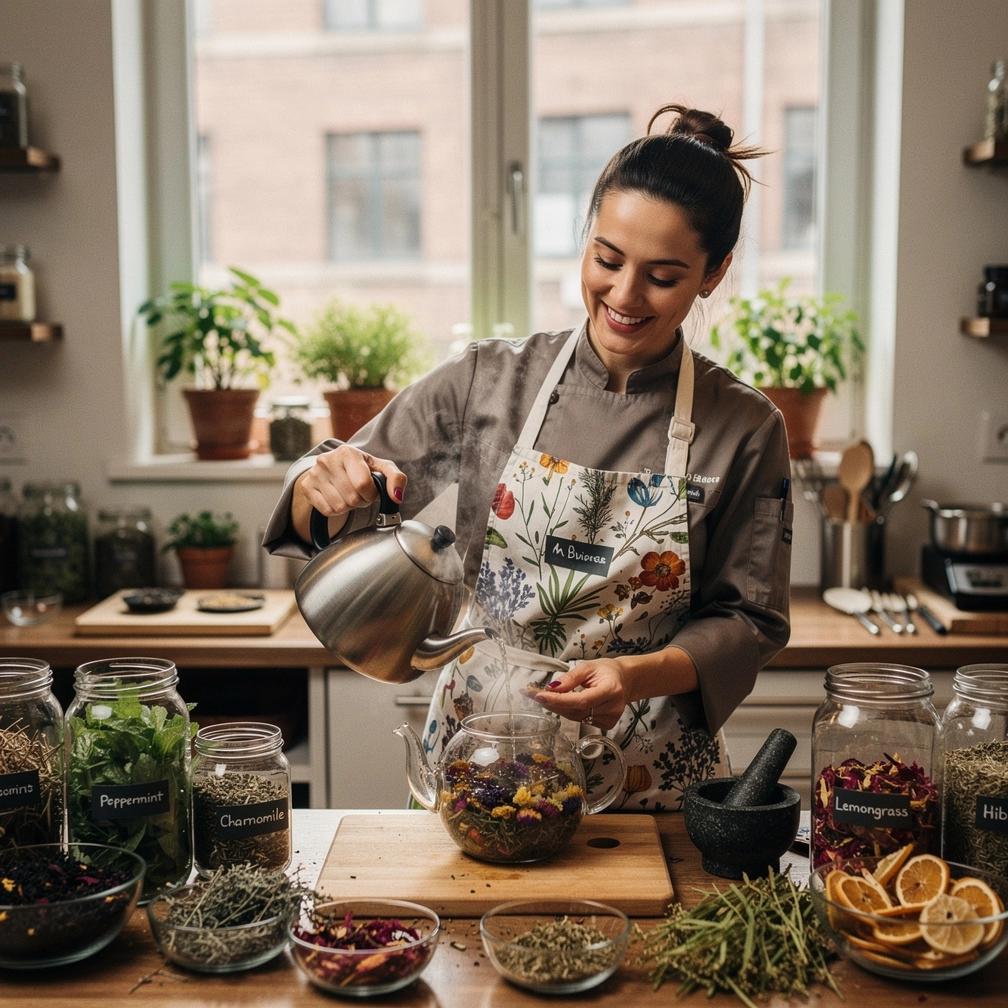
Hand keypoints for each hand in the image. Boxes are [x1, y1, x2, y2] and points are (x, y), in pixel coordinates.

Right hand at [292, 445, 406, 541]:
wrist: (335, 467)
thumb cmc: (362, 468)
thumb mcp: (382, 468)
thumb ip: (396, 479)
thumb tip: (397, 497)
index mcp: (347, 452)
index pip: (363, 484)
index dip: (371, 494)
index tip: (371, 490)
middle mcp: (327, 460)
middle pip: (352, 498)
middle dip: (361, 501)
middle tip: (360, 494)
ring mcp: (315, 473)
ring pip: (340, 507)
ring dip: (349, 507)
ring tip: (349, 495)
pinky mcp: (307, 486)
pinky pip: (327, 511)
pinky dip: (336, 510)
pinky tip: (338, 498)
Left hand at [532, 658, 627, 731]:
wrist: (624, 680)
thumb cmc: (606, 671)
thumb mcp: (588, 667)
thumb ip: (570, 678)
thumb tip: (552, 688)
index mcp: (611, 690)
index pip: (582, 700)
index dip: (559, 700)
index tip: (540, 696)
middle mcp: (613, 707)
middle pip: (577, 710)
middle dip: (553, 703)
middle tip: (534, 695)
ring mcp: (611, 719)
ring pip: (576, 717)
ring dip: (558, 708)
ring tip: (546, 697)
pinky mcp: (607, 725)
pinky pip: (582, 720)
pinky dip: (570, 712)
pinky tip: (565, 704)